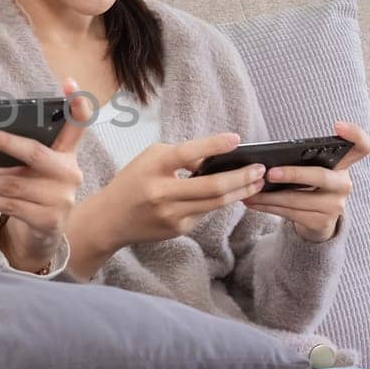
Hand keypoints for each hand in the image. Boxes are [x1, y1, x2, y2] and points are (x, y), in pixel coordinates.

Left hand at [0, 78, 92, 274]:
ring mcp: (61, 199)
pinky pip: (10, 206)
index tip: (68, 81)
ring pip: (14, 183)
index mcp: (68, 153)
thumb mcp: (35, 167)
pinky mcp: (48, 220)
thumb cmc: (34, 187)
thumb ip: (23, 147)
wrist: (45, 232)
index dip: (76, 103)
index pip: (79, 123)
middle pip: (36, 154)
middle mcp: (69, 173)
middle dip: (7, 144)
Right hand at [65, 131, 268, 278]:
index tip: (237, 139)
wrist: (109, 219)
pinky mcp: (178, 229)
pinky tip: (230, 194)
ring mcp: (171, 215)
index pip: (188, 153)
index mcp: (154, 167)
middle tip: (260, 169)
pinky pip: (205, 213)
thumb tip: (215, 158)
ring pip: (216, 203)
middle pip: (213, 186)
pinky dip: (218, 202)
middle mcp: (163, 193)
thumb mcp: (150, 159)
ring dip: (240, 191)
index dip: (215, 145)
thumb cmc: (132, 183)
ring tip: (256, 181)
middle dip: (242, 177)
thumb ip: (181, 156)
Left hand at [242, 120, 369, 241]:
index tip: (337, 125)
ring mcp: (335, 206)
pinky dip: (268, 207)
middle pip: (321, 176)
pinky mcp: (321, 222)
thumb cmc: (309, 186)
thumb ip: (302, 160)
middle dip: (293, 174)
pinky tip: (252, 201)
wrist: (317, 220)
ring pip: (298, 199)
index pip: (362, 147)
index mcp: (344, 165)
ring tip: (248, 190)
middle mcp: (344, 184)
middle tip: (270, 173)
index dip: (354, 134)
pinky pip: (290, 213)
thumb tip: (265, 156)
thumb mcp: (312, 169)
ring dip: (269, 195)